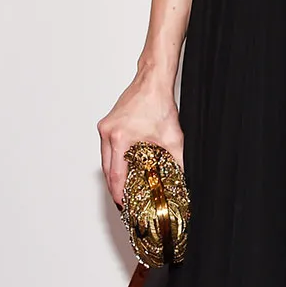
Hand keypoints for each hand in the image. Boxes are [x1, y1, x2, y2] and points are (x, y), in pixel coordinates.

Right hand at [98, 73, 182, 207]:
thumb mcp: (173, 138)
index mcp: (120, 138)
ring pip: (104, 159)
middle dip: (114, 187)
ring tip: (122, 188)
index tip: (123, 204)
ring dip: (112, 174)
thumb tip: (181, 178)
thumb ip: (177, 161)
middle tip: (123, 201)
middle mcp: (108, 133)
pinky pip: (106, 148)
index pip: (115, 175)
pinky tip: (122, 167)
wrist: (152, 82)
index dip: (118, 193)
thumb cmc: (158, 103)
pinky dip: (113, 160)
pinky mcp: (107, 124)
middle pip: (106, 170)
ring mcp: (105, 127)